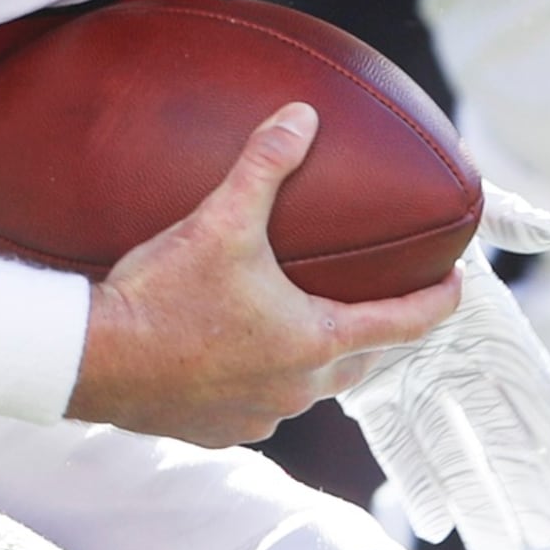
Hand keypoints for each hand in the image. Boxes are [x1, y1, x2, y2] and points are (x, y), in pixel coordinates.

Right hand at [67, 105, 461, 447]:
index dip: (437, 302)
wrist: (92, 359)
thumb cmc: (162, 295)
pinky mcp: (220, 432)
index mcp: (314, 341)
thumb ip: (266, 165)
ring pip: (307, 387)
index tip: (457, 284)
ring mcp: (259, 417)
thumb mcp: (219, 221)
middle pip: (359, 360)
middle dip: (376, 332)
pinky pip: (259, 406)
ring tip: (302, 324)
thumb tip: (303, 117)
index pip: (402, 325)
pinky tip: (238, 356)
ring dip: (312, 358)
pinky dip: (262, 380)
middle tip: (382, 302)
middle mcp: (297, 389)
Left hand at [338, 187, 549, 549]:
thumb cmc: (414, 208)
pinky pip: (397, 442)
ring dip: (476, 498)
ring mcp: (417, 380)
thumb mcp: (468, 211)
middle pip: (499, 435)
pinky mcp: (372, 387)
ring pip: (453, 450)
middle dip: (523, 485)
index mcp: (489, 328)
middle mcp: (458, 363)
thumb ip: (508, 220)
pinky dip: (417, 480)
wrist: (341, 218)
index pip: (532, 390)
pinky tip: (434, 523)